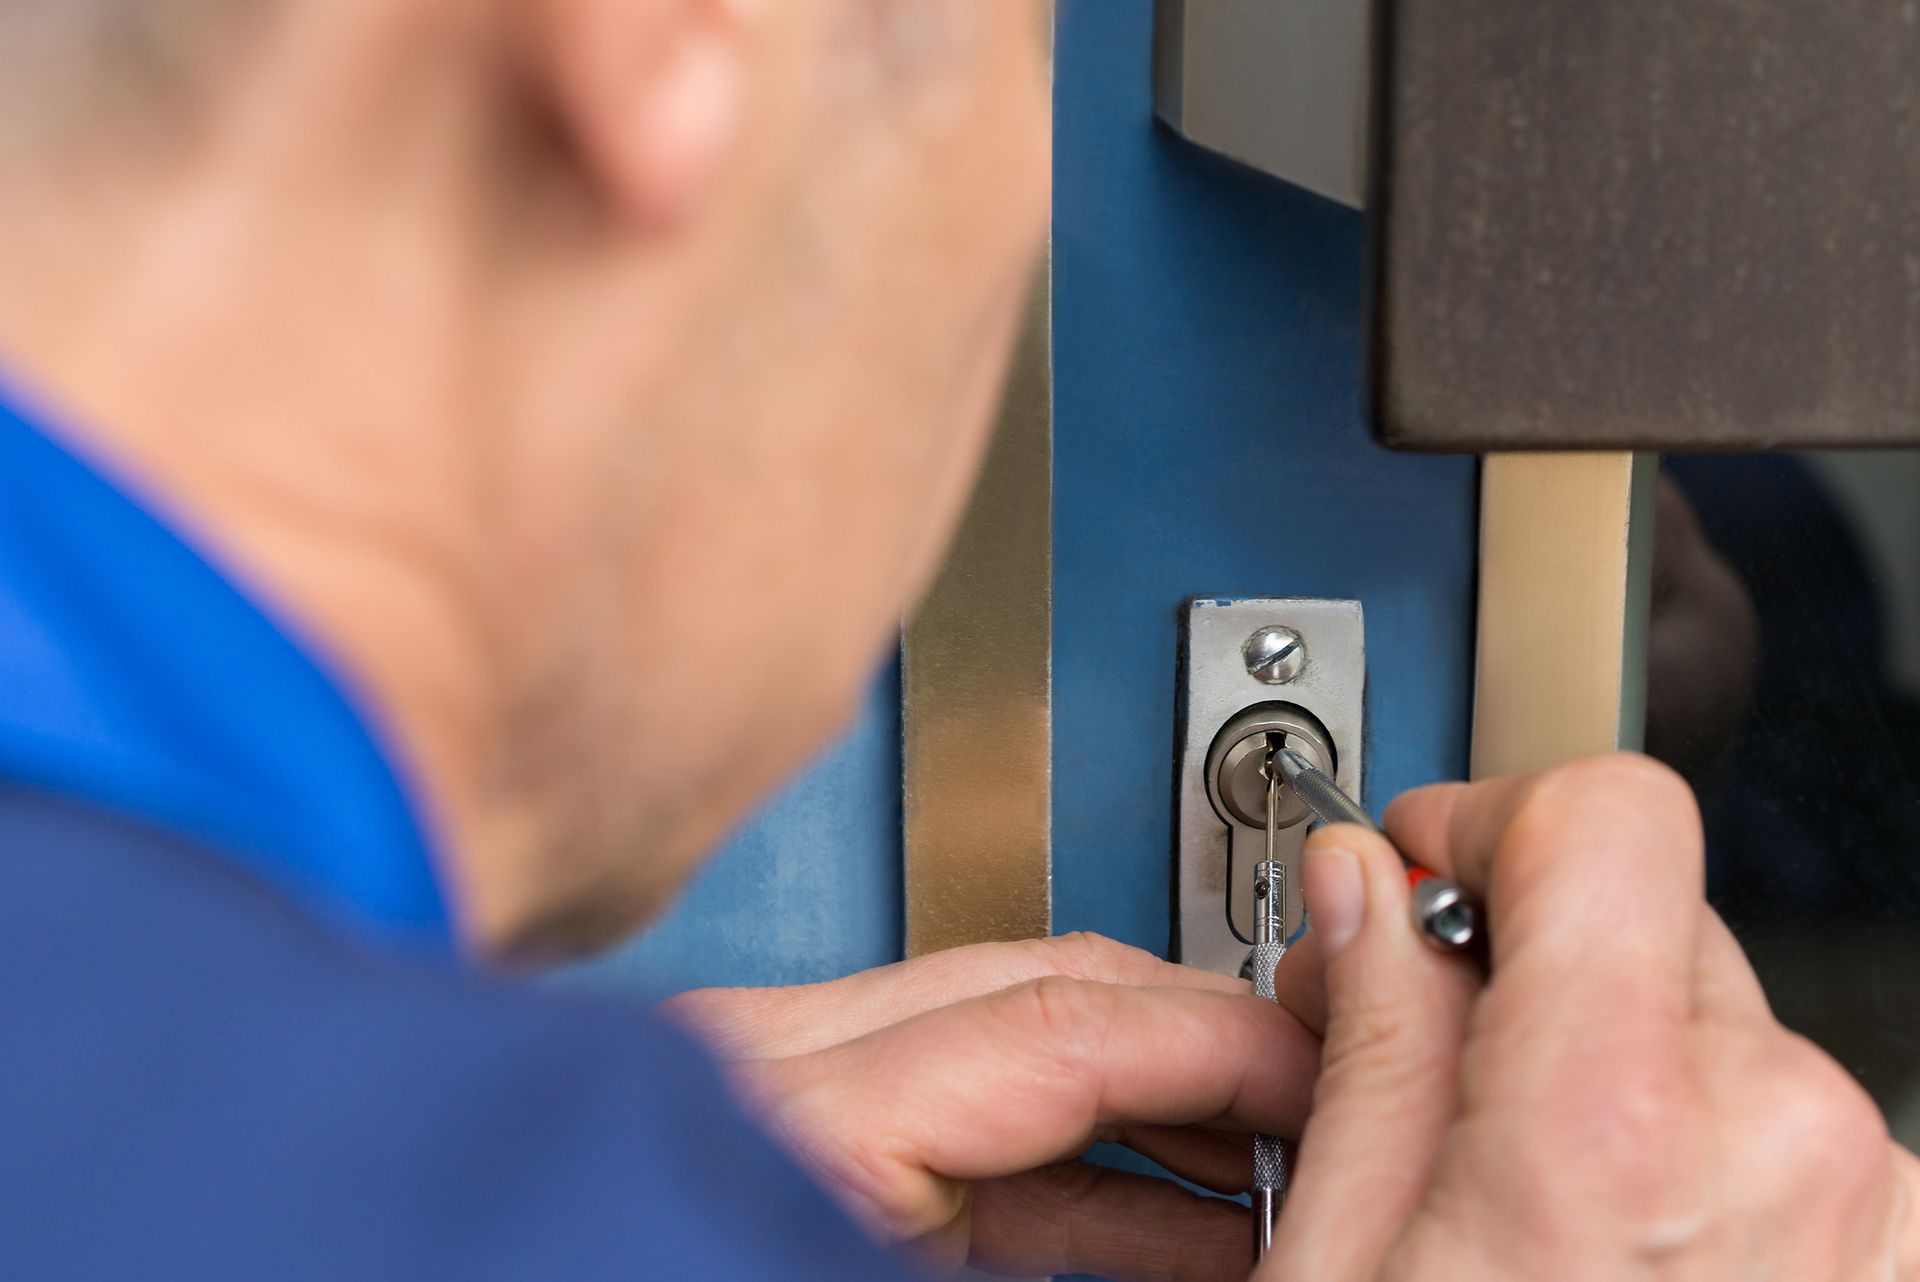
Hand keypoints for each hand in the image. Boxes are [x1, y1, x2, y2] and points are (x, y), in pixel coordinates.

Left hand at [664, 932, 1321, 1279]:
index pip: (1052, 1023)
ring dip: (1159, 1111)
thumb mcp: (824, 1260)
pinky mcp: (797, 1155)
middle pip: (1045, 991)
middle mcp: (776, 1068)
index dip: (1215, 1044)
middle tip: (1322, 1104)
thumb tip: (1191, 1251)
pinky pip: (973, 1136)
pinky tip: (1180, 1227)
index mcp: (786, 1110)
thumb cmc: (630, 1251)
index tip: (1321, 1074)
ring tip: (1276, 1176)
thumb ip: (1043, 1252)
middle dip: (1204, 1045)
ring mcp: (782, 1096)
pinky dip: (1088, 1172)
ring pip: (1018, 1048)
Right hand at [1265, 753, 1919, 1280]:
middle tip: (1426, 1060)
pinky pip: (1782, 1129)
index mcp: (1620, 1124)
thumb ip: (1370, 1043)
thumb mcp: (1334, 1265)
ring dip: (1613, 1071)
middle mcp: (1790, 1144)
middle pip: (1646, 920)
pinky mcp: (1897, 1258)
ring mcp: (1868, 1211)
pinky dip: (1694, 1154)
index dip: (1489, 817)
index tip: (1426, 869)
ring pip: (1711, 1028)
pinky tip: (1616, 1248)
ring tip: (1522, 1197)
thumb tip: (1367, 891)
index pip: (1605, 812)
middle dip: (1526, 964)